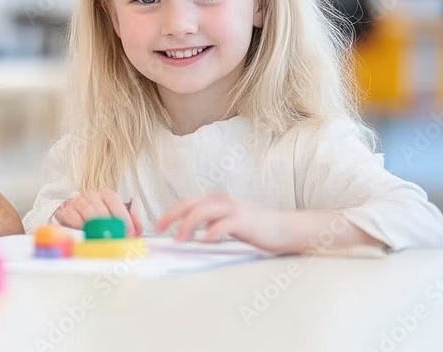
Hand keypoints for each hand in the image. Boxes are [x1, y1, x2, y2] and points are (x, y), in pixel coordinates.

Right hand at [54, 190, 142, 235]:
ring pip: (87, 211)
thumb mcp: (115, 218)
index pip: (113, 200)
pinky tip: (86, 233)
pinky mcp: (64, 211)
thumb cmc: (96, 219)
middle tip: (117, 238)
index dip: (123, 216)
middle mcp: (90, 195)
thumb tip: (138, 230)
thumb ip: (128, 221)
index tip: (130, 231)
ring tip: (104, 238)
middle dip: (110, 225)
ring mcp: (76, 202)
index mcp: (104, 194)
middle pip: (101, 207)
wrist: (72, 217)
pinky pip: (72, 216)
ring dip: (97, 226)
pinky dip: (80, 225)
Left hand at [154, 194, 289, 252]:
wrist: (283, 228)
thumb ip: (211, 223)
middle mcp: (222, 202)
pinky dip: (211, 231)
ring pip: (203, 211)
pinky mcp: (243, 221)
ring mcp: (233, 209)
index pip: (188, 203)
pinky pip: (223, 224)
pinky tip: (205, 240)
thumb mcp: (228, 222)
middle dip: (172, 216)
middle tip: (161, 229)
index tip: (158, 226)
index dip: (171, 213)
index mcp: (216, 202)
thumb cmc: (255, 228)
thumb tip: (190, 233)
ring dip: (187, 225)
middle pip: (190, 204)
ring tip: (180, 238)